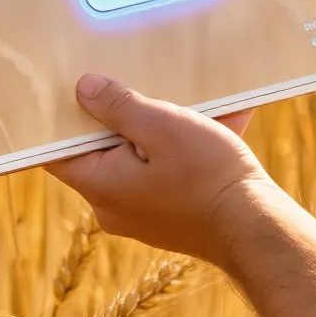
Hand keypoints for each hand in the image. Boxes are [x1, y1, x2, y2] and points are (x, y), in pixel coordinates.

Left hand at [46, 74, 264, 265]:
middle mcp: (113, 208)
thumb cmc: (208, 176)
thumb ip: (118, 106)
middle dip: (125, 117)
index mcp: (100, 186)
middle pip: (102, 152)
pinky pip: (165, 175)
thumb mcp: (162, 126)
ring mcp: (141, 216)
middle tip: (144, 86)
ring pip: (139, 160)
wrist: (257, 230)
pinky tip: (219, 124)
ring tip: (196, 105)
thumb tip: (82, 88)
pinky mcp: (169, 218)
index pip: (58, 152)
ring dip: (164, 131)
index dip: (63, 118)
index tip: (75, 88)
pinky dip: (185, 151)